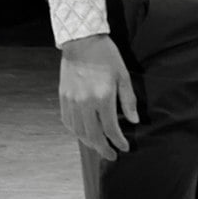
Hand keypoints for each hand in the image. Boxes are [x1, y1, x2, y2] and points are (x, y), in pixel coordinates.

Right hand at [58, 35, 137, 156]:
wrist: (82, 42)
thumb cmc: (106, 57)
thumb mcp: (123, 77)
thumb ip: (128, 101)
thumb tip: (134, 121)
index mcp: (102, 97)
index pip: (110, 129)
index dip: (118, 141)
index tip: (125, 147)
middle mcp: (85, 102)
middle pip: (93, 135)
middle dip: (103, 149)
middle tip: (112, 156)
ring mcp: (71, 101)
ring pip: (78, 131)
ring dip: (89, 143)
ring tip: (99, 146)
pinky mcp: (63, 97)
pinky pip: (68, 121)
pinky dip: (76, 131)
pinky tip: (84, 134)